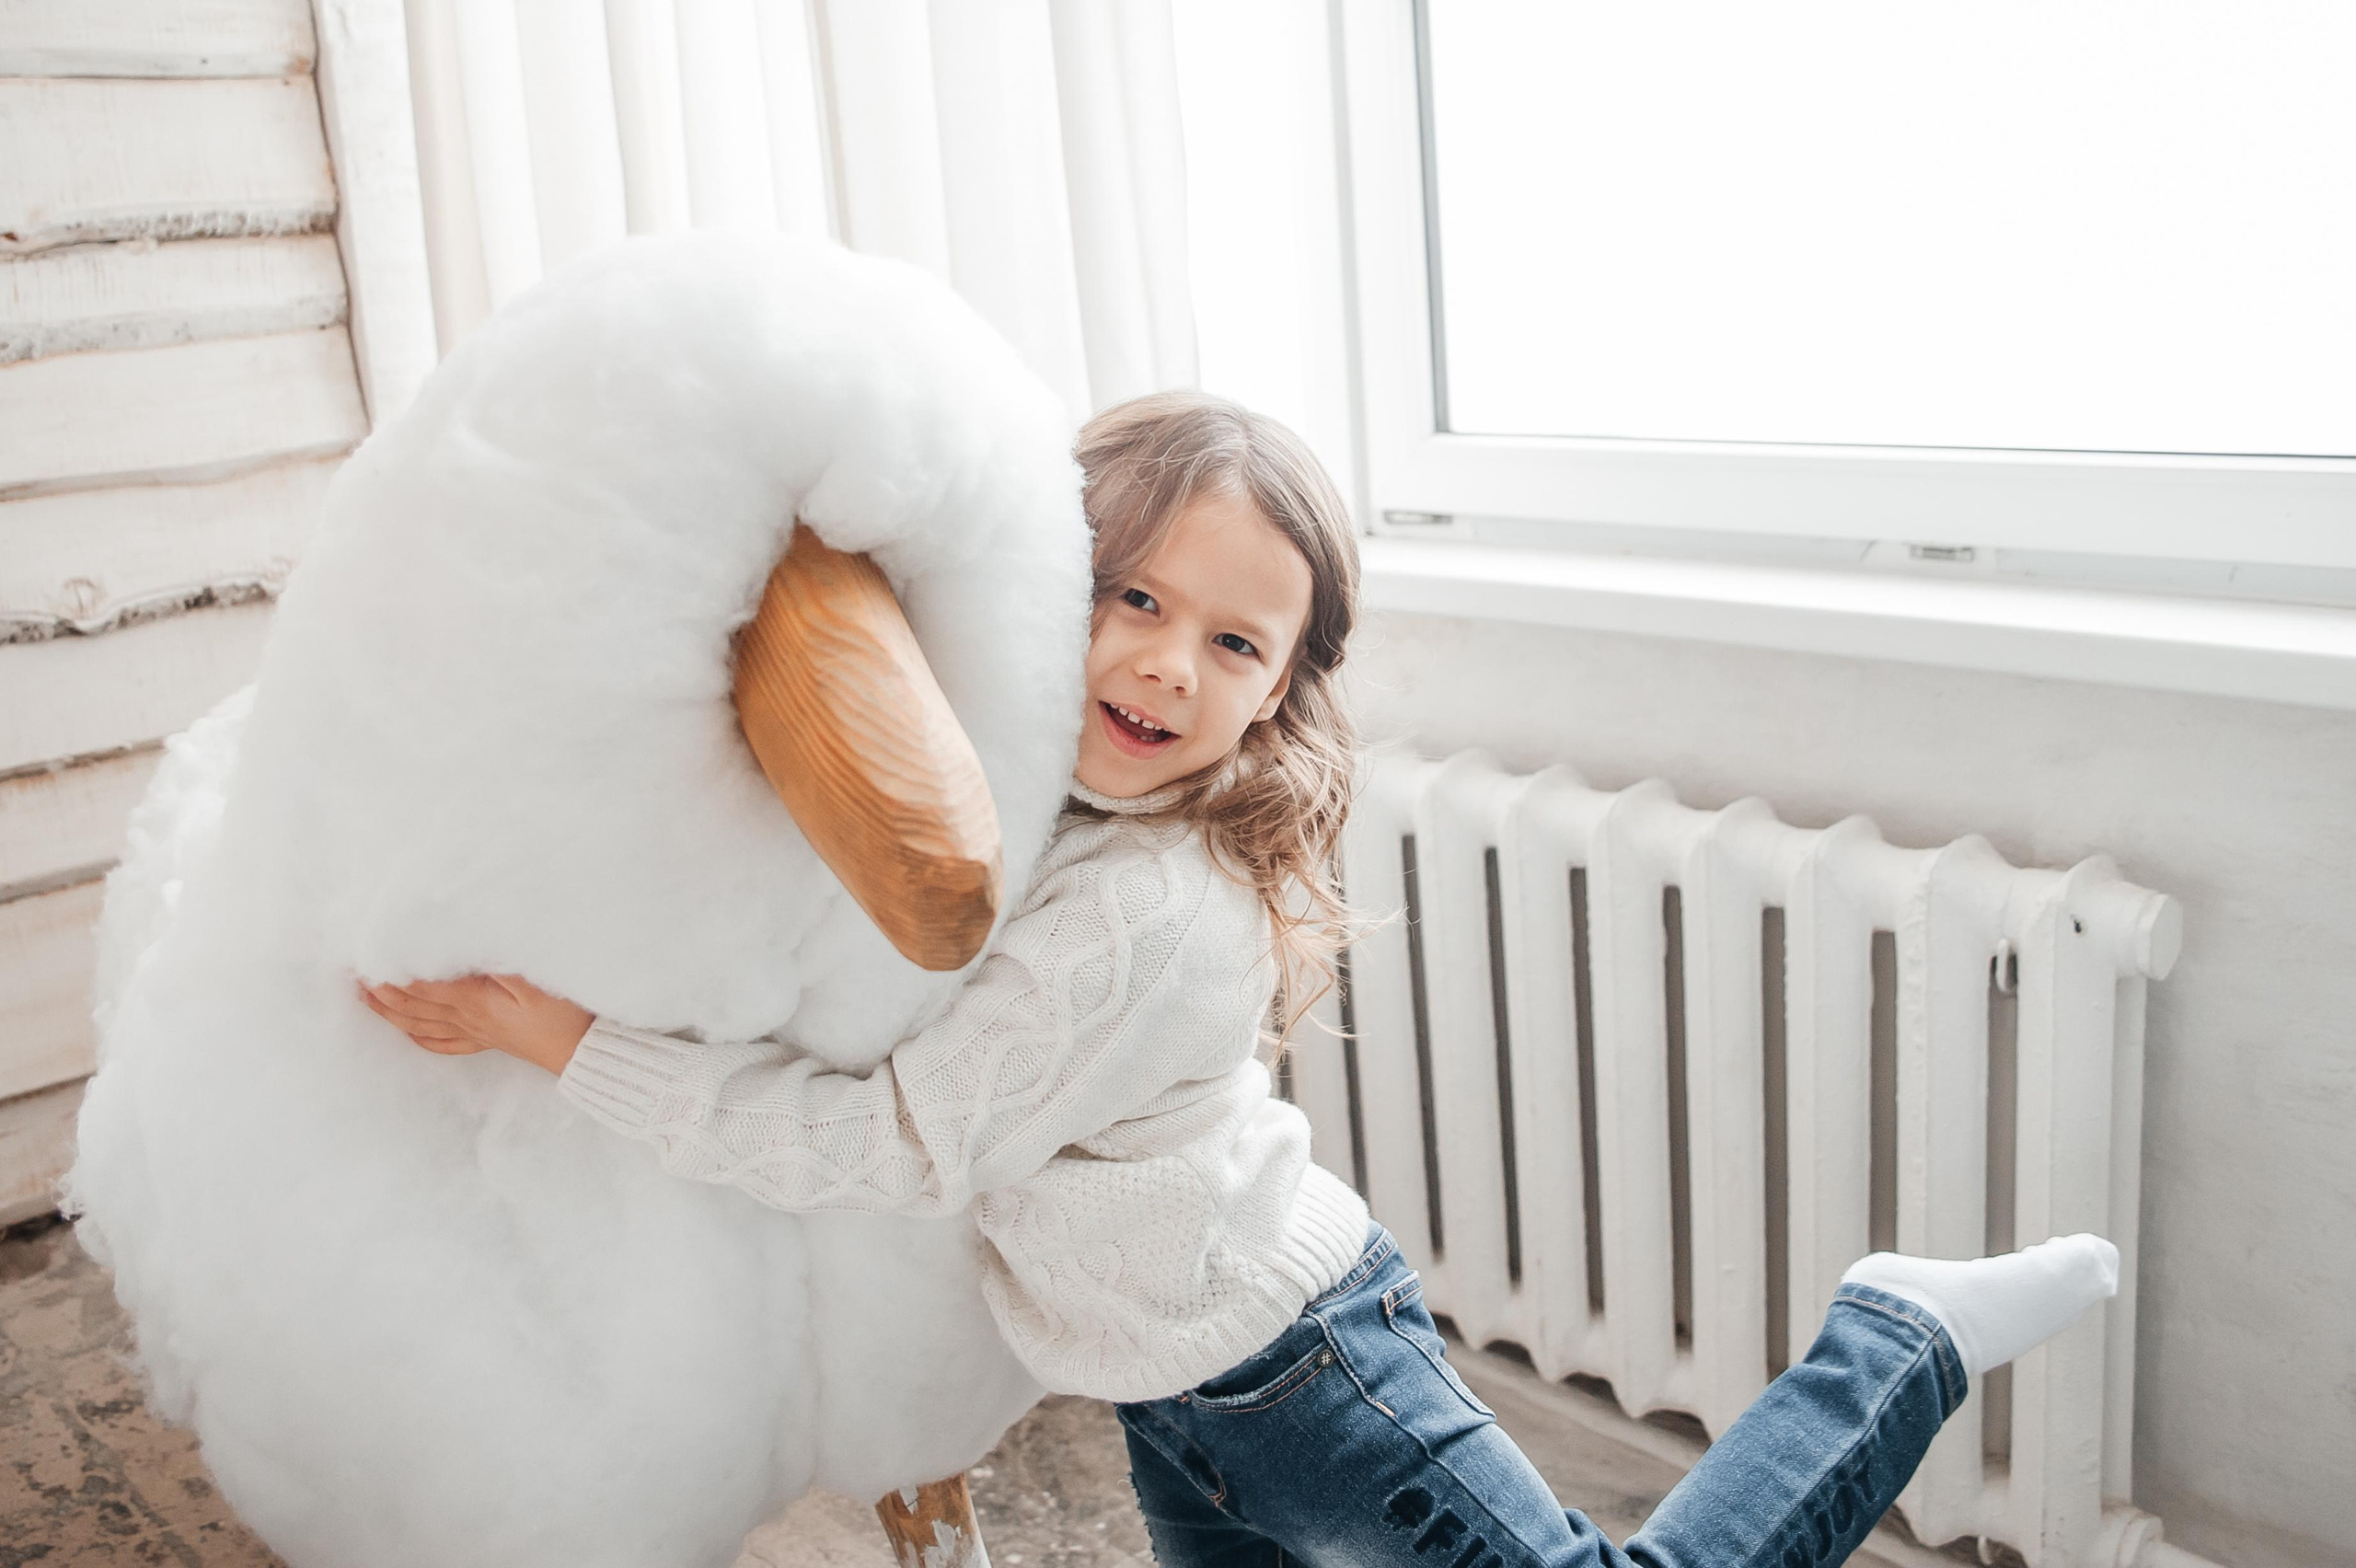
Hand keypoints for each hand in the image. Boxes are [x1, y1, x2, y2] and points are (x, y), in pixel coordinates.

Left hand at [359, 974, 593, 1075]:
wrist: (588, 1051)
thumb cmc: (567, 1014)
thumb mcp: (535, 981)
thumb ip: (495, 962)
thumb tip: (459, 944)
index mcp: (474, 1001)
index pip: (418, 983)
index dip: (389, 970)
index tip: (364, 954)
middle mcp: (467, 1019)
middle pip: (411, 1004)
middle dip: (380, 988)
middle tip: (352, 974)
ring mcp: (476, 1033)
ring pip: (420, 1023)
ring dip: (389, 1011)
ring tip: (365, 998)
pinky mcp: (489, 1040)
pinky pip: (444, 1042)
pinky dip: (420, 1036)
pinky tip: (410, 1032)